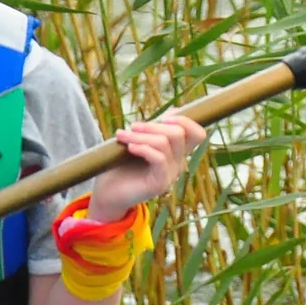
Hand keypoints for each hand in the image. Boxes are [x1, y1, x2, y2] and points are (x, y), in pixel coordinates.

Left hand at [85, 114, 204, 220]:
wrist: (108, 193)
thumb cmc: (121, 165)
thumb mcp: (139, 141)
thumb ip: (154, 128)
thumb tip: (172, 111)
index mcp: (176, 151)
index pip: (197, 134)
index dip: (185, 120)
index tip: (162, 116)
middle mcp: (177, 162)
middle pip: (179, 133)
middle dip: (153, 124)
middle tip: (132, 126)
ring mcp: (170, 174)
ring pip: (165, 143)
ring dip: (141, 135)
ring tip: (122, 136)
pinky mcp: (160, 184)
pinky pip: (159, 159)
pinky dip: (143, 148)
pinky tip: (129, 148)